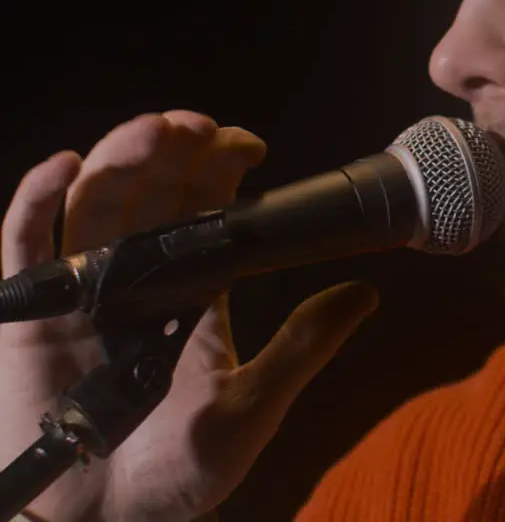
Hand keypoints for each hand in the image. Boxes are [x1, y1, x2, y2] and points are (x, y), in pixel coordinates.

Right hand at [0, 111, 379, 521]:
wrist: (107, 521)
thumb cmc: (180, 474)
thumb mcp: (253, 407)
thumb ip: (303, 347)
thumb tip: (365, 293)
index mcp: (194, 290)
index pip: (207, 209)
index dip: (221, 168)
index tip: (248, 144)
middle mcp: (139, 278)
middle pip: (150, 191)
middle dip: (173, 149)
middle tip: (198, 127)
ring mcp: (82, 291)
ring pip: (94, 202)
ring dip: (118, 158)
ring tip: (152, 132)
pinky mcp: (29, 313)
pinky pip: (24, 244)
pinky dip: (35, 200)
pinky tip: (62, 166)